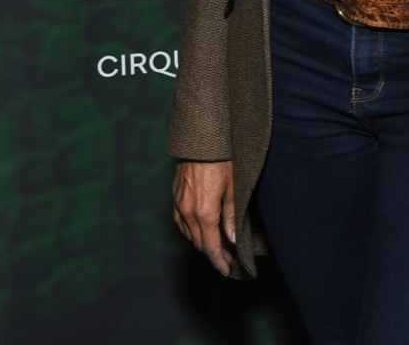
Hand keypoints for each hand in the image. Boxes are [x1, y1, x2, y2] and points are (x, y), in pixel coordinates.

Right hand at [172, 159, 235, 275]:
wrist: (200, 138)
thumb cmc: (222, 158)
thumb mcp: (234, 186)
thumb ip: (232, 215)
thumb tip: (233, 240)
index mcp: (204, 212)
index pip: (211, 247)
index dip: (220, 261)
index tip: (227, 270)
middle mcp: (188, 211)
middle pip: (199, 243)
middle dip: (213, 254)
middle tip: (227, 258)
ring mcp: (179, 203)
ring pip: (188, 234)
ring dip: (201, 242)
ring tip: (216, 245)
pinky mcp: (175, 196)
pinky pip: (180, 221)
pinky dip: (189, 230)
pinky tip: (197, 229)